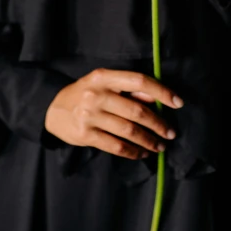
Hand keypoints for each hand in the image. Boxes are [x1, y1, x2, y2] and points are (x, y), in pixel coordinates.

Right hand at [44, 68, 183, 159]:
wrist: (53, 109)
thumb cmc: (85, 93)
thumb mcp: (104, 83)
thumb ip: (128, 89)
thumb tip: (156, 97)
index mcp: (104, 77)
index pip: (138, 81)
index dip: (161, 91)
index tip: (178, 103)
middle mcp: (96, 94)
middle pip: (136, 110)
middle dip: (158, 124)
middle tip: (171, 132)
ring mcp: (89, 116)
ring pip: (129, 131)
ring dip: (149, 140)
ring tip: (160, 146)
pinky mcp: (85, 135)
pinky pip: (116, 146)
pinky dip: (133, 152)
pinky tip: (142, 153)